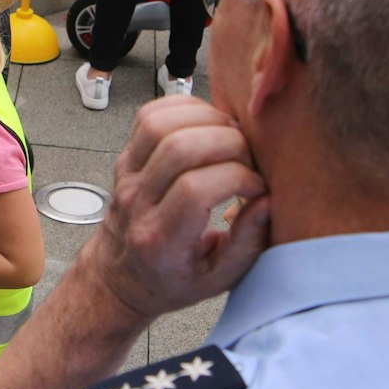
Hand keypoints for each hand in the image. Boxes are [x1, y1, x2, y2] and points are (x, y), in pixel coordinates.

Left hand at [85, 96, 271, 320]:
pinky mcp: (125, 157)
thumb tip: (268, 200)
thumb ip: (247, 243)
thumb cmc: (171, 279)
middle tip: (248, 160)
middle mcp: (136, 203)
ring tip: (231, 138)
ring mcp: (126, 175)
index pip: (195, 190)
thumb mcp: (218, 279)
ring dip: (206, 120)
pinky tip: (208, 125)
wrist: (120, 277)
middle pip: (179, 149)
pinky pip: (150, 116)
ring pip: (160, 125)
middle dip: (229, 143)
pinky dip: (184, 109)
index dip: (238, 178)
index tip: (258, 188)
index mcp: (160, 241)